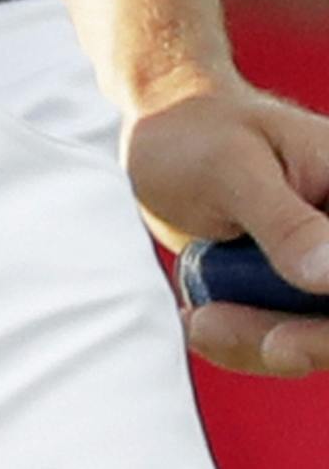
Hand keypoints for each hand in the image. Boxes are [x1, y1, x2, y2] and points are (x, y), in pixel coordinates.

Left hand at [131, 80, 328, 375]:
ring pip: (316, 336)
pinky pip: (285, 336)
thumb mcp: (232, 167)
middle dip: (291, 341)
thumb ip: (285, 222)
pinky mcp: (294, 290)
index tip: (282, 342)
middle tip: (210, 327)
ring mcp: (323, 265)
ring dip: (256, 342)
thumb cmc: (195, 130)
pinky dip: (243, 340)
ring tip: (196, 321)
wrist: (161, 132)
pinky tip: (200, 317)